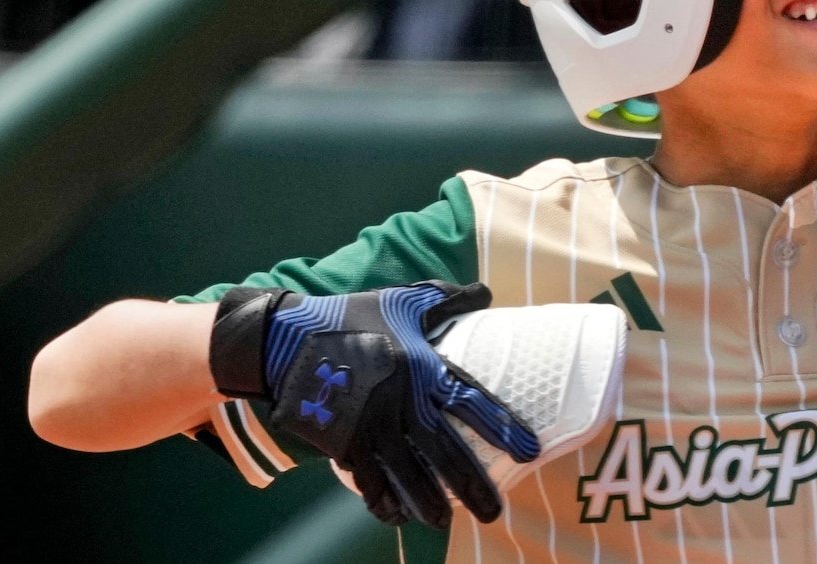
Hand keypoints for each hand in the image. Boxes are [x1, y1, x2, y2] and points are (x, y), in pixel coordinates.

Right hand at [208, 280, 539, 527]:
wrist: (286, 339)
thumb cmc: (351, 316)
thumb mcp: (403, 300)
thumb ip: (446, 299)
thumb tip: (485, 292)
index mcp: (421, 366)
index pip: (471, 400)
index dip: (502, 426)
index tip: (530, 451)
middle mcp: (401, 401)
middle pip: (444, 451)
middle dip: (471, 484)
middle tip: (494, 512)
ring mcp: (370, 426)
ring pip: (408, 474)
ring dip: (429, 502)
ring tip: (446, 523)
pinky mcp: (342, 441)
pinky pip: (369, 480)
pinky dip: (383, 501)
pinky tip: (398, 518)